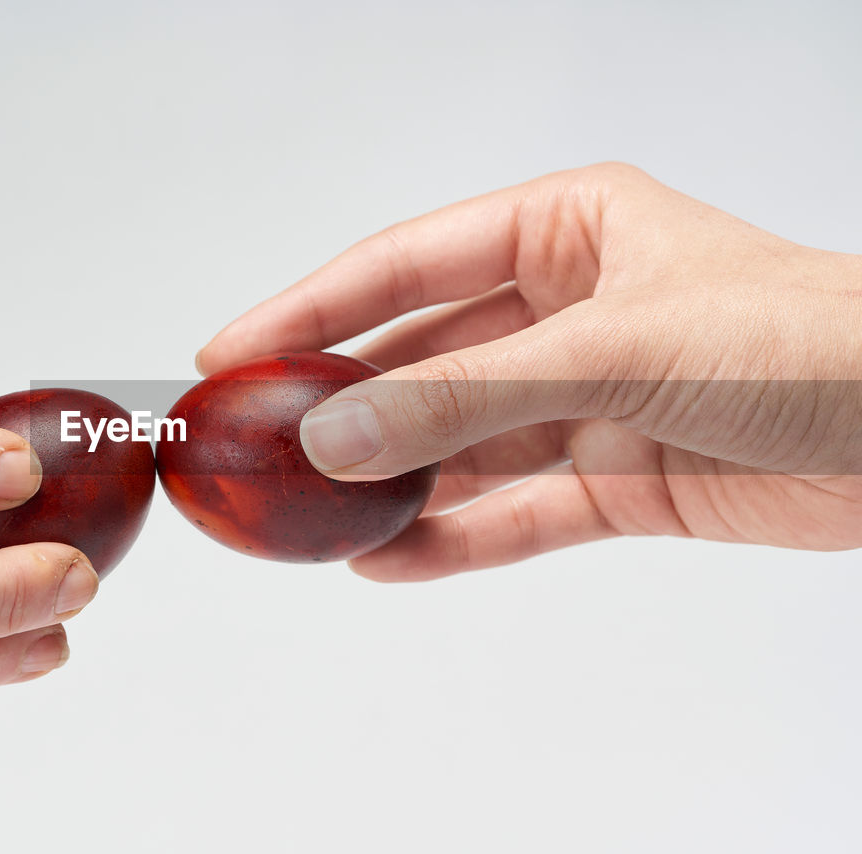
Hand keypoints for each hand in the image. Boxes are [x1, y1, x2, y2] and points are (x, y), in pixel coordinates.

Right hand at [197, 163, 861, 579]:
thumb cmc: (808, 340)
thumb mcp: (614, 349)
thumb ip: (464, 398)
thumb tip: (335, 438)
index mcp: (565, 232)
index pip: (406, 266)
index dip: (310, 309)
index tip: (230, 350)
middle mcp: (567, 311)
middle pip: (422, 360)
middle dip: (343, 407)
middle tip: (256, 447)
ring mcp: (588, 398)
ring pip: (461, 446)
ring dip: (393, 484)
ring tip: (312, 522)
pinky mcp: (620, 477)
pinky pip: (517, 512)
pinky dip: (456, 540)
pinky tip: (390, 562)